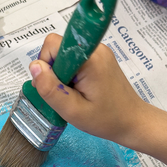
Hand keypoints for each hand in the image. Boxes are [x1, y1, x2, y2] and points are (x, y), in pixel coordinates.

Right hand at [29, 34, 147, 145]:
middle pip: (57, 48)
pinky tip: (80, 91)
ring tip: (74, 95)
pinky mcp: (99, 59)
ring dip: (62, 74)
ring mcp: (98, 52)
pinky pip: (74, 59)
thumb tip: (34, 66)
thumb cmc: (106, 119)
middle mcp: (95, 48)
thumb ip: (51, 89)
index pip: (53, 44)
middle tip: (66, 95)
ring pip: (64, 55)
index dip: (47, 65)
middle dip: (53, 71)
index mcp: (89, 57)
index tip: (57, 86)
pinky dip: (71, 75)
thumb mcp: (73, 110)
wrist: (133, 122)